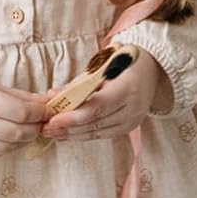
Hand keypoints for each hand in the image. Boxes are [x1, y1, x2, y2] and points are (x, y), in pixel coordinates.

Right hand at [0, 70, 48, 159]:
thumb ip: (19, 96)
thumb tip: (46, 103)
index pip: (22, 113)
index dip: (40, 113)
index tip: (49, 110)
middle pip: (19, 133)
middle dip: (35, 128)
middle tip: (42, 122)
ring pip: (9, 147)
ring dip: (24, 140)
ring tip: (27, 129)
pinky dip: (8, 147)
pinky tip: (10, 137)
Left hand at [40, 49, 163, 142]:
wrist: (152, 70)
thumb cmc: (123, 63)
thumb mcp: (101, 67)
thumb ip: (77, 84)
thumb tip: (52, 96)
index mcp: (126, 89)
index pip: (96, 108)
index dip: (72, 117)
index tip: (52, 120)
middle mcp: (131, 109)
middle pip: (94, 124)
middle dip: (67, 128)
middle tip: (44, 128)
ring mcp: (131, 121)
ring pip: (96, 132)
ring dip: (71, 135)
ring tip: (51, 133)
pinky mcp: (128, 128)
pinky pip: (102, 134)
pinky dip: (83, 135)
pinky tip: (67, 135)